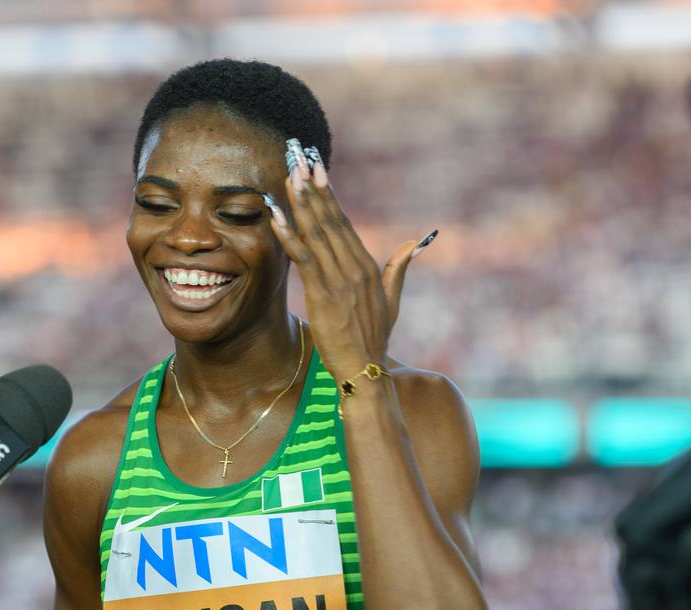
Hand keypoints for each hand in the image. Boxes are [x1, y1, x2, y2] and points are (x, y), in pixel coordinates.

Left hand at [268, 141, 425, 381]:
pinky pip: (304, 258)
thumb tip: (413, 243)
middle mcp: (355, 268)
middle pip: (331, 220)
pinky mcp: (323, 294)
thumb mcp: (391, 300)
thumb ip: (399, 268)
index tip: (317, 170)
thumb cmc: (373, 339)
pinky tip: (276, 217)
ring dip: (302, 203)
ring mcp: (340, 280)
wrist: (365, 370)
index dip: (329, 195)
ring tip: (289, 177)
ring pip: (317, 233)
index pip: (344, 223)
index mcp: (368, 267)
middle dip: (314, 188)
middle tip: (300, 158)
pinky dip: (289, 236)